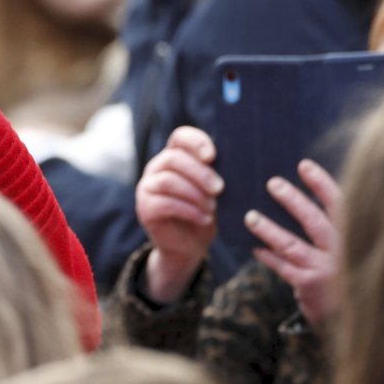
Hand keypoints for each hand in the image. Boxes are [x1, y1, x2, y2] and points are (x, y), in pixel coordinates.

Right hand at [136, 126, 222, 302]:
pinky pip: (165, 203)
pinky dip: (189, 210)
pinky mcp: (145, 208)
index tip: (212, 156)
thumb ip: (217, 173)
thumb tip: (237, 162)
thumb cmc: (205, 212)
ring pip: (168, 180)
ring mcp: (147, 187)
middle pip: (173, 158)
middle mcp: (156, 168)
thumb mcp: (214, 190)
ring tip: (212, 207)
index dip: (196, 142)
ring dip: (194, 193)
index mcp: (174, 156)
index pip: (180, 137)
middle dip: (200, 173)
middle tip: (220, 189)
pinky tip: (204, 218)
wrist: (190, 246)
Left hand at [248, 159, 339, 329]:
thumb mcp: (353, 245)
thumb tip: (306, 194)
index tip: (303, 165)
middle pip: (314, 221)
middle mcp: (342, 252)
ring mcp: (324, 270)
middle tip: (272, 183)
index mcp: (354, 234)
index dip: (321, 184)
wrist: (359, 315)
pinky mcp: (309, 286)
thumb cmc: (349, 270)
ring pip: (292, 245)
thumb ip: (338, 224)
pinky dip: (268, 256)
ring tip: (250, 216)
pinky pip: (283, 267)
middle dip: (292, 200)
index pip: (339, 204)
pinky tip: (254, 246)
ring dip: (269, 229)